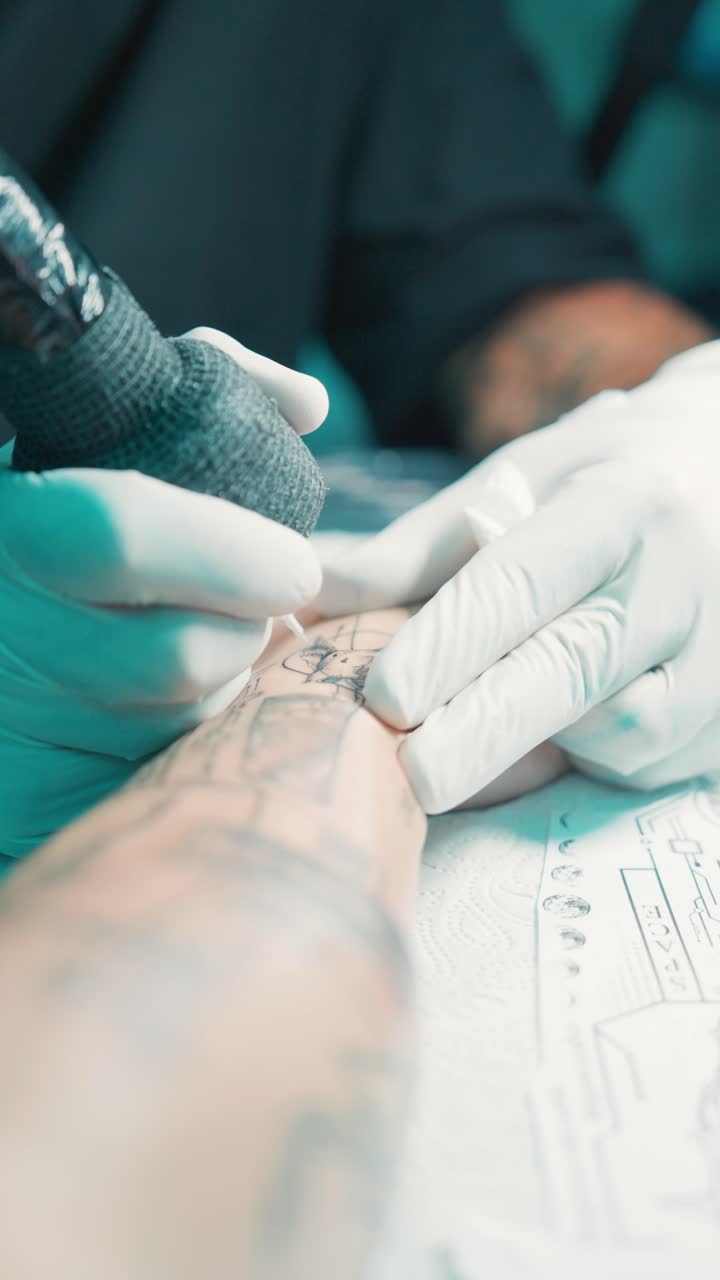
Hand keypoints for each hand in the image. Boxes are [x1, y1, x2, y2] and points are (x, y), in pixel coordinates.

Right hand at [0, 331, 325, 856]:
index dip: (234, 556)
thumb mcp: (112, 419)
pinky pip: (164, 775)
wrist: (3, 620)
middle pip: (180, 655)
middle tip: (258, 603)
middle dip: (249, 631)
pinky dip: (194, 733)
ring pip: (184, 723)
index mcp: (15, 524)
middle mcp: (9, 628)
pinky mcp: (41, 793)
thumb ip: (212, 381)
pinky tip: (165, 692)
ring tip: (199, 634)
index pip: (126, 538)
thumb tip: (307, 409)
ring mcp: (24, 719)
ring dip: (225, 681)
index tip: (297, 564)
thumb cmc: (58, 497)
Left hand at [317, 340, 719, 810]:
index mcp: (626, 505)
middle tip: (406, 777)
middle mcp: (686, 585)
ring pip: (614, 734)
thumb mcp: (526, 478)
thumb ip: (422, 546)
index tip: (383, 695)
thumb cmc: (613, 476)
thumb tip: (315, 596)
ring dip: (526, 747)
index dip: (450, 643)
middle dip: (482, 733)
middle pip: (576, 672)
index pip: (528, 581)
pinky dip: (575, 757)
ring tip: (466, 735)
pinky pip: (638, 763)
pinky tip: (545, 731)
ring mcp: (718, 662)